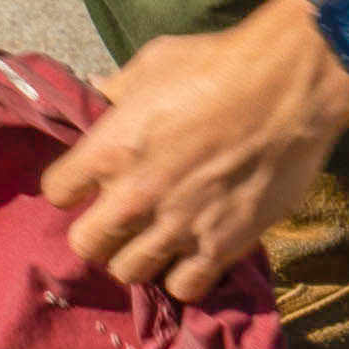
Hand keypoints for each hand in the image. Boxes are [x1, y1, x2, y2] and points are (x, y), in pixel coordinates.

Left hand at [46, 1, 348, 300]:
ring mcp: (176, 228)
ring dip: (140, 254)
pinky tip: (195, 251)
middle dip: (101, 229)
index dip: (74, 185)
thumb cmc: (220, 64)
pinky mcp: (219, 246)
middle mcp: (133, 198)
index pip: (58, 191)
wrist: (290, 85)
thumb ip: (120, 88)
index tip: (92, 179)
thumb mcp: (158, 61)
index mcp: (109, 150)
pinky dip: (185, 274)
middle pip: (86, 245)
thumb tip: (97, 91)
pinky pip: (183, 287)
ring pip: (128, 272)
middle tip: (125, 213)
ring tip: (160, 236)